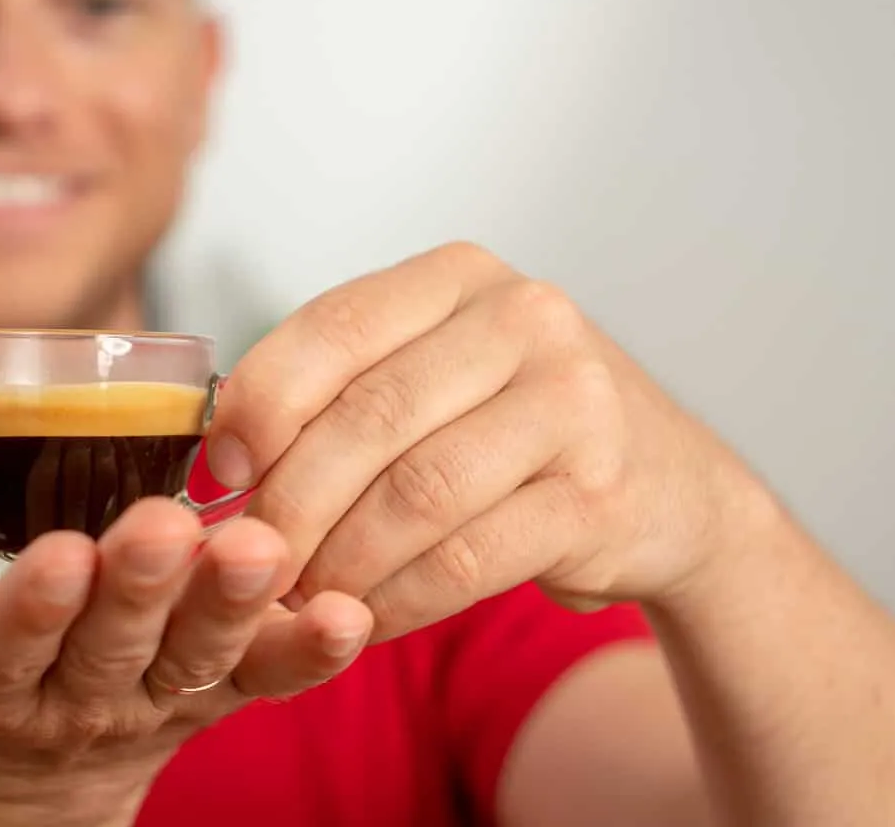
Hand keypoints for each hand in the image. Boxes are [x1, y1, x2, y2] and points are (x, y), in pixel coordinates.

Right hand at [0, 500, 372, 818]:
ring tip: (267, 550)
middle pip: (111, 645)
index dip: (30, 610)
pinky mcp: (222, 685)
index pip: (4, 646)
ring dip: (237, 607)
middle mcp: (78, 696)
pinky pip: (271, 676)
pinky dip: (311, 650)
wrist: (36, 753)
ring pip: (199, 653)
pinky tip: (350, 610)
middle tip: (166, 530)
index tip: (53, 557)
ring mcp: (159, 695)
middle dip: (138, 590)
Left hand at [205, 242, 773, 640]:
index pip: (335, 326)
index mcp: (461, 277)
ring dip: (341, 560)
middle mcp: (526, 317)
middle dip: (294, 500)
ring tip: (300, 596)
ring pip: (415, 492)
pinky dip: (399, 598)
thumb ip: (347, 386)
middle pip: (370, 415)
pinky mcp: (599, 492)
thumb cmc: (516, 430)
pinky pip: (466, 558)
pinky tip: (365, 618)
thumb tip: (222, 448)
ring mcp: (574, 401)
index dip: (263, 401)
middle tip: (251, 560)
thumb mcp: (439, 373)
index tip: (224, 470)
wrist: (673, 488)